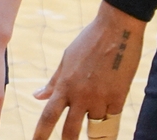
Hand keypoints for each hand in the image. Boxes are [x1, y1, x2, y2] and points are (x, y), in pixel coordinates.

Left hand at [32, 2, 144, 139]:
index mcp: (65, 85)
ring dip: (93, 121)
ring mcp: (100, 98)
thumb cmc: (89, 40)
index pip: (49, 116)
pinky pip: (111, 116)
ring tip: (96, 106)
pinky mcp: (118, 97)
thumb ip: (53, 81)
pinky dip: (109, 112)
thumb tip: (37, 96)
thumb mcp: (66, 59)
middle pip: (70, 131)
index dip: (41, 135)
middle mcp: (81, 95)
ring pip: (94, 125)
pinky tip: (110, 100)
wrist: (117, 28)